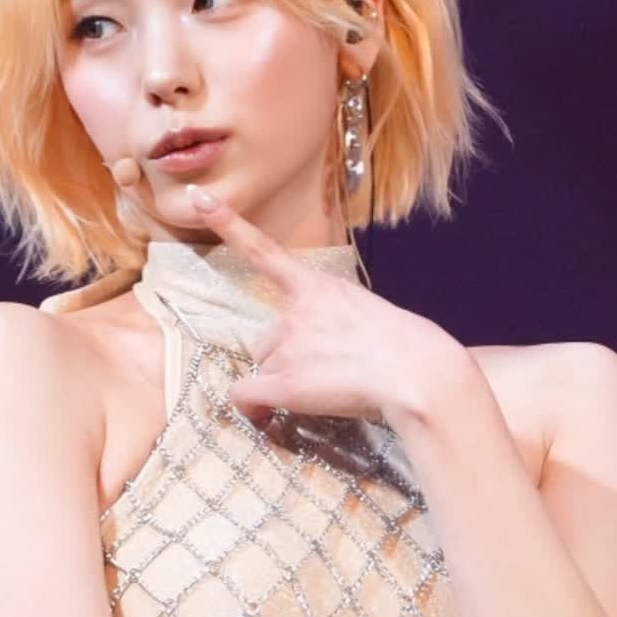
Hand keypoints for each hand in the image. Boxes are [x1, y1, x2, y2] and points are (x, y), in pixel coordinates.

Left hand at [178, 185, 466, 427]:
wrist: (419, 372)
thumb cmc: (410, 348)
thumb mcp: (371, 316)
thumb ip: (337, 323)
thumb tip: (325, 355)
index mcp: (319, 287)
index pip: (262, 250)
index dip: (226, 223)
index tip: (197, 198)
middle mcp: (296, 312)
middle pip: (265, 341)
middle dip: (282, 360)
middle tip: (321, 378)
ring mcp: (288, 347)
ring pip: (263, 369)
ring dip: (281, 384)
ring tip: (324, 395)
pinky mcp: (285, 384)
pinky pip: (246, 396)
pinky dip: (252, 409)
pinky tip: (268, 417)